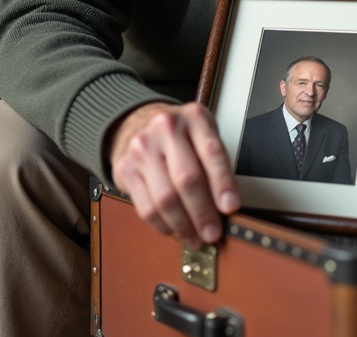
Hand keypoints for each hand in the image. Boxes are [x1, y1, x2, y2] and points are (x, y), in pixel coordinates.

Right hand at [108, 102, 240, 248]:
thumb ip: (216, 164)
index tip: (230, 207)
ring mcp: (142, 148)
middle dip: (203, 213)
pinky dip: (164, 226)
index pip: (212, 153)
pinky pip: (146, 207)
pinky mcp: (126, 168)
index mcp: (193, 118)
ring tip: (195, 237)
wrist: (138, 122)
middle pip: (187, 179)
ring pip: (165, 198)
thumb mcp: (203, 135)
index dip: (223, 184)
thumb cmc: (179, 135)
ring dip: (183, 226)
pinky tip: (175, 230)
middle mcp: (166, 128)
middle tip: (213, 232)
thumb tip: (227, 206)